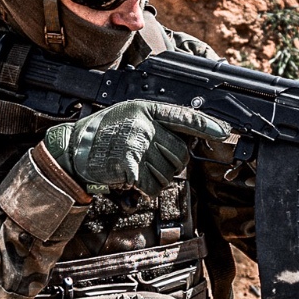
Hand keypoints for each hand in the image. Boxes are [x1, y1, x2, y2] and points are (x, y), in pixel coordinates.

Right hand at [44, 99, 229, 196]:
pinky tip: (130, 179)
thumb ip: (156, 123)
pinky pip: (152, 186)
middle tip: (150, 162)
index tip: (224, 132)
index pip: (184, 116)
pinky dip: (144, 189)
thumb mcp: (130, 115)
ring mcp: (138, 145)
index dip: (206, 125)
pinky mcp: (130, 166)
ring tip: (136, 168)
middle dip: (170, 164)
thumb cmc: (104, 133)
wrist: (74, 148)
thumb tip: (187, 137)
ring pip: (168, 173)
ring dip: (155, 178)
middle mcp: (145, 125)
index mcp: (147, 110)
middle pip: (180, 154)